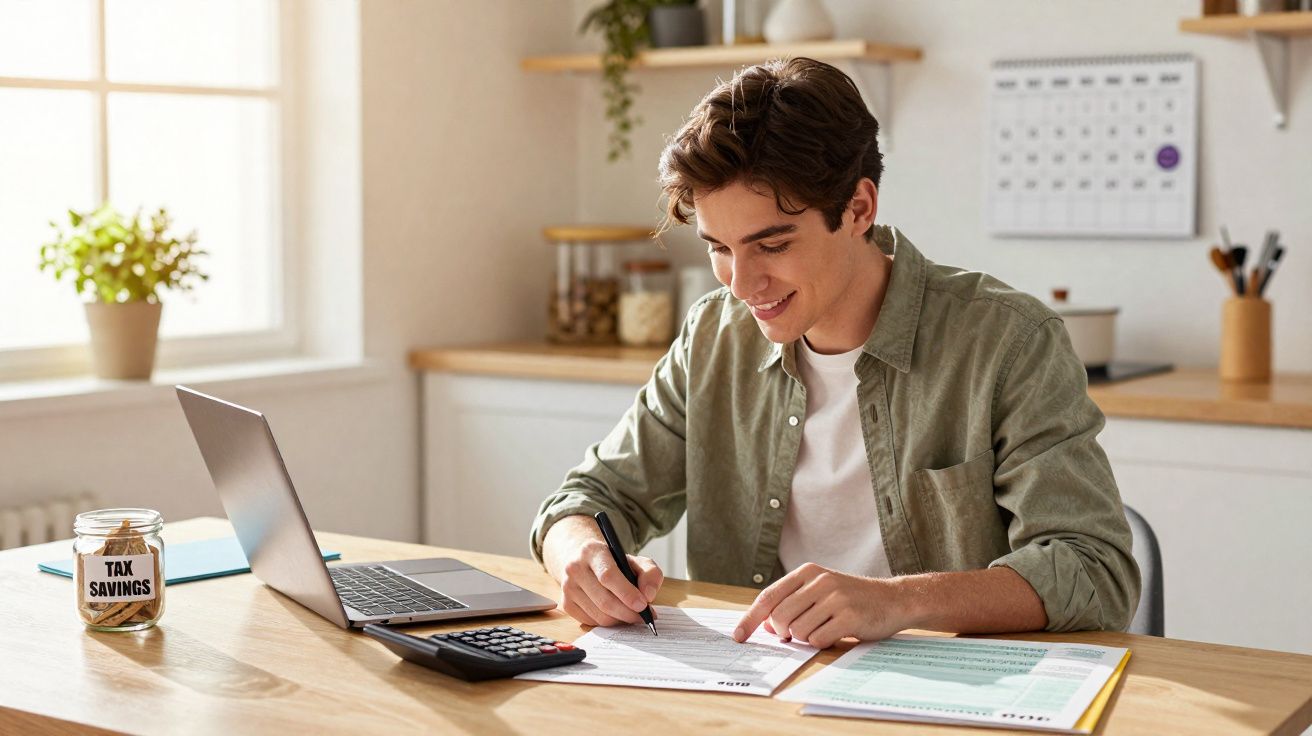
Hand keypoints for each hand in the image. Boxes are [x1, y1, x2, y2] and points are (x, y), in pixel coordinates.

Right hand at [542, 516, 662, 626]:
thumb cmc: (614, 563)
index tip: (643, 605)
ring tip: (633, 614)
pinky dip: (609, 622)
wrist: (586, 563)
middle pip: (604, 600)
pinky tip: (617, 615)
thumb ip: (650, 573)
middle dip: (628, 613)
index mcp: (592, 551)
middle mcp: (575, 568)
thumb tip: (648, 595)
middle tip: (644, 616)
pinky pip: (592, 622)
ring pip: (599, 615)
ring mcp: (568, 587)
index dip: (627, 593)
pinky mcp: (566, 604)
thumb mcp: (636, 561)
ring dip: (621, 620)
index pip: (608, 576)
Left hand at [733, 563, 912, 648]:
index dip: (750, 618)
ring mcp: (835, 598)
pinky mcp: (849, 616)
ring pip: (798, 631)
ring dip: (806, 638)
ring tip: (824, 629)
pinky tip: (835, 634)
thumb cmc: (852, 599)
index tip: (738, 636)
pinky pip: (818, 640)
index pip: (768, 597)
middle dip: (783, 634)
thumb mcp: (820, 591)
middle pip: (779, 618)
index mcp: (807, 572)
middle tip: (797, 635)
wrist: (893, 599)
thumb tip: (764, 625)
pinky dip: (821, 643)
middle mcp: (820, 581)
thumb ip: (792, 603)